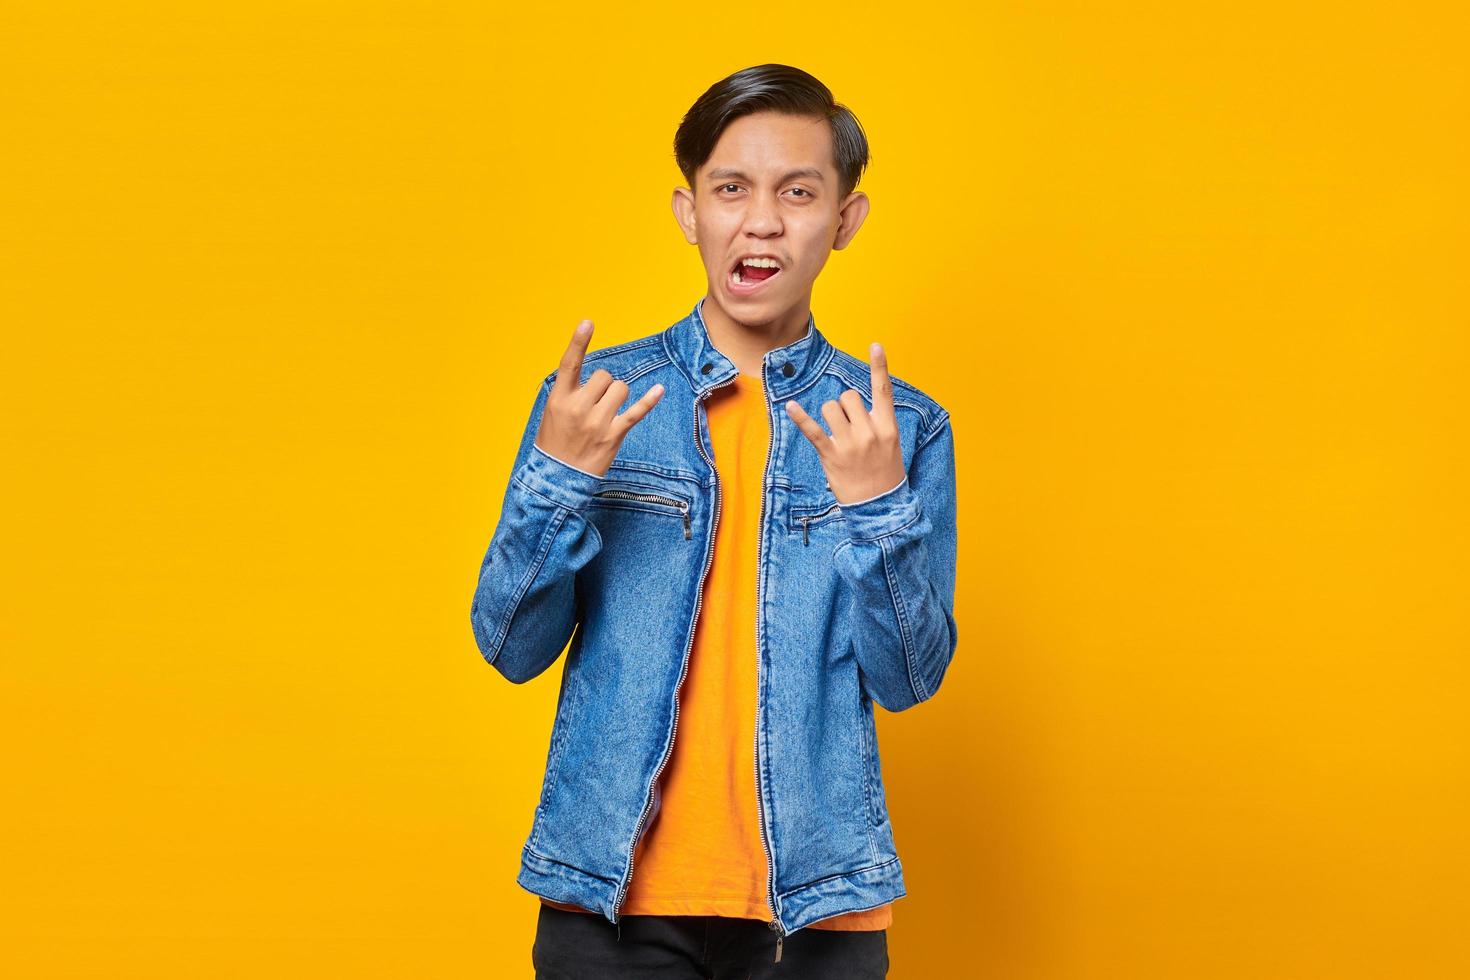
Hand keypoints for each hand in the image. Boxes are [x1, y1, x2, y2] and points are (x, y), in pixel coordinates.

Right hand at [534, 319, 664, 477]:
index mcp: (559, 399)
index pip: (568, 364)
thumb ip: (569, 393)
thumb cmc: (555, 443)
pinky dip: (649, 400)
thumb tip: (596, 379)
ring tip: (606, 413)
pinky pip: (636, 412)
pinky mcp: (614, 435)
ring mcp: (597, 422)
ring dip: (617, 395)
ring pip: (620, 388)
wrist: (556, 479)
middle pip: (603, 375)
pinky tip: (659, 389)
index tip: (588, 322)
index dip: (578, 342)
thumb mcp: (553, 414)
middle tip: (595, 404)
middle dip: (603, 385)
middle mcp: (578, 407)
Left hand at [784, 341, 907, 504]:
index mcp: (887, 427)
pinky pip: (814, 430)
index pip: (883, 390)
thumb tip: (853, 404)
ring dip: (829, 415)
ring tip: (835, 433)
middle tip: (847, 426)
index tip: (875, 345)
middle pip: (848, 397)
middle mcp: (870, 431)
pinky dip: (800, 417)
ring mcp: (851, 444)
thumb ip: (876, 423)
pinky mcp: (832, 455)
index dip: (880, 366)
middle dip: (844, 405)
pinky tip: (790, 406)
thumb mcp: (890, 445)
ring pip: (831, 408)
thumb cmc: (884, 473)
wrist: (880, 507)